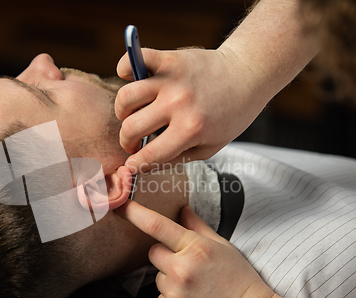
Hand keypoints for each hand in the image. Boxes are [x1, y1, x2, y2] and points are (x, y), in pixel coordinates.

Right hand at [115, 47, 266, 173]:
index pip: (149, 155)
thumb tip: (143, 164)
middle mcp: (179, 103)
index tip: (131, 165)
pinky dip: (125, 68)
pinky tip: (130, 78)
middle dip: (127, 141)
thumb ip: (176, 158)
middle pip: (131, 127)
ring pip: (126, 97)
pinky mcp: (169, 58)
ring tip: (132, 114)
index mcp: (191, 129)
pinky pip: (133, 59)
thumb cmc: (230, 115)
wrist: (247, 75)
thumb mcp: (210, 147)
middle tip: (134, 141)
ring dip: (123, 111)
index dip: (135, 165)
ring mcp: (172, 79)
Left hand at [115, 201, 274, 297]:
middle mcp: (181, 270)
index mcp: (195, 248)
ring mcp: (175, 294)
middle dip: (166, 255)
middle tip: (189, 265)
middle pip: (153, 253)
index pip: (156, 225)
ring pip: (157, 277)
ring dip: (170, 279)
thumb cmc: (239, 280)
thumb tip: (182, 209)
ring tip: (195, 287)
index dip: (134, 213)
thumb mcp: (222, 246)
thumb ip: (198, 226)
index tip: (120, 205)